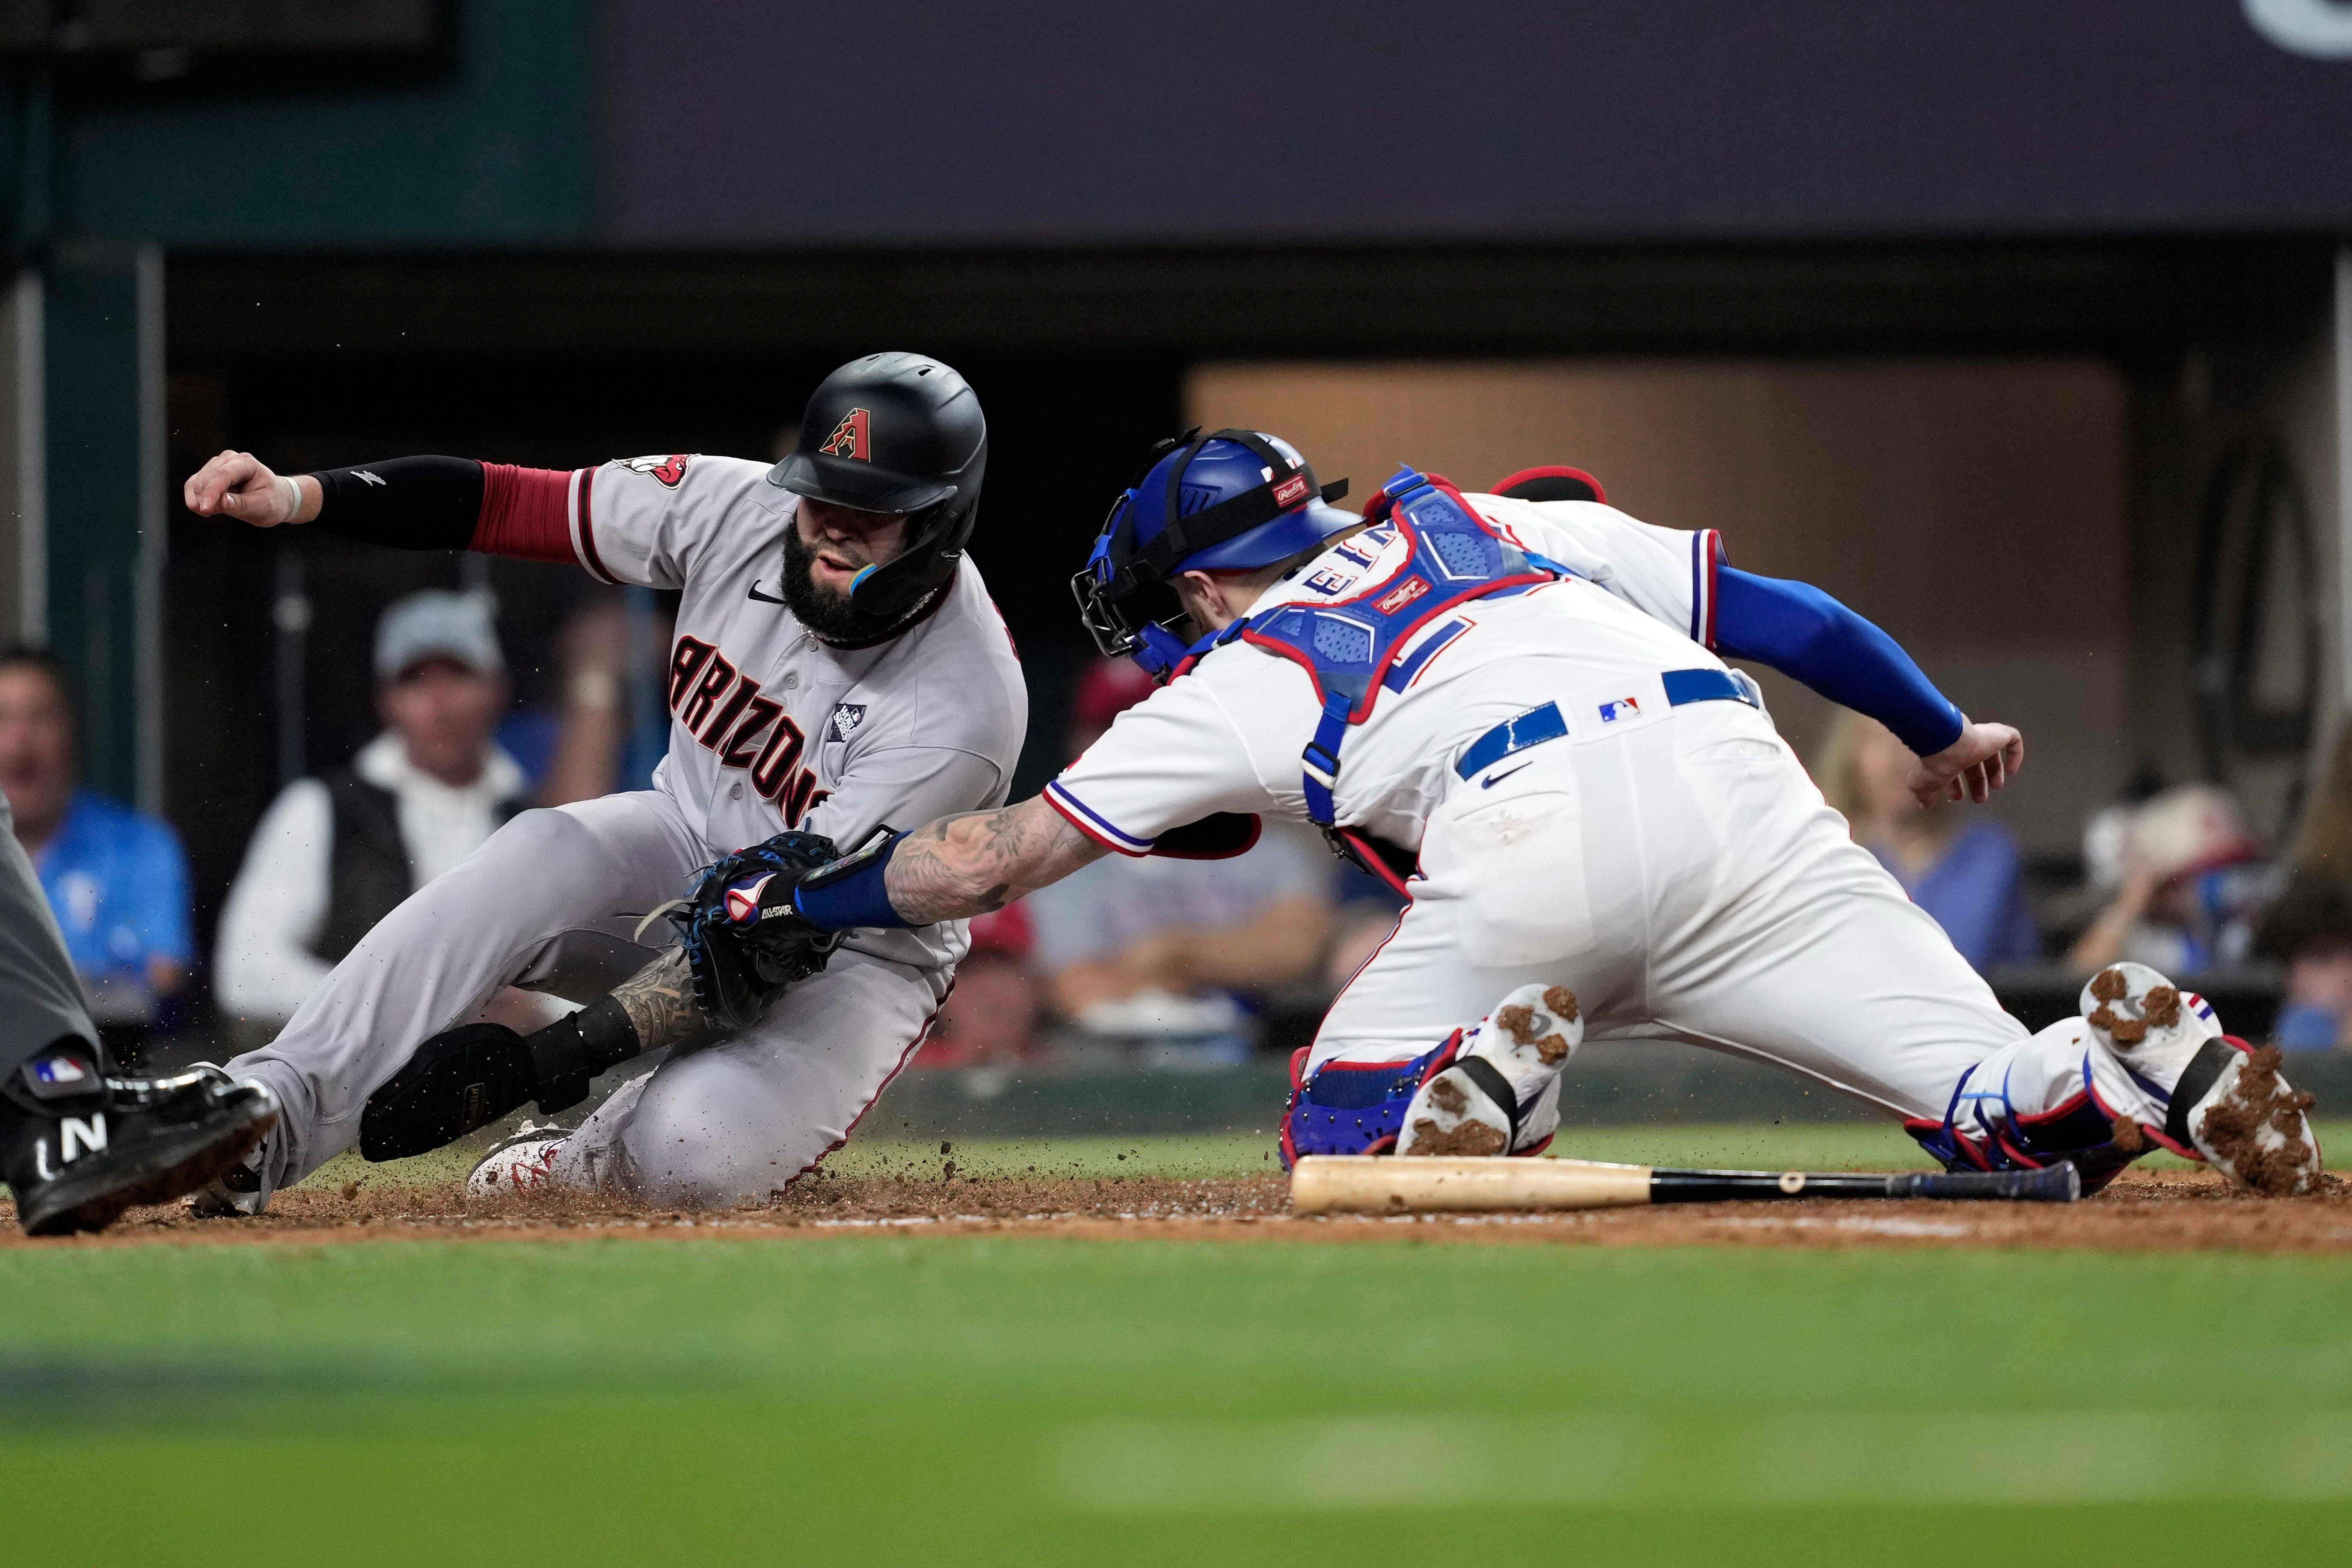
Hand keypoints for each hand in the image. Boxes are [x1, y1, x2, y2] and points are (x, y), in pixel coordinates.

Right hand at [183, 449, 307, 526]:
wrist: (275, 499)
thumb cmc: (273, 502)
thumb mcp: (263, 507)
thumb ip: (242, 504)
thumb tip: (221, 502)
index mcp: (247, 463)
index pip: (223, 475)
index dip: (212, 492)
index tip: (205, 509)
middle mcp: (230, 459)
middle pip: (207, 478)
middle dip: (207, 499)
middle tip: (218, 513)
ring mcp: (217, 464)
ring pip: (196, 482)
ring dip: (201, 500)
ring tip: (218, 511)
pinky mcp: (208, 473)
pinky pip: (192, 485)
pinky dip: (195, 499)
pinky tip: (207, 509)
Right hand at [1906, 719, 2023, 806]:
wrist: (1944, 740)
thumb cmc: (1932, 762)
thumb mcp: (1922, 784)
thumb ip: (1924, 794)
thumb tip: (1924, 805)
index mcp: (1945, 753)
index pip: (1952, 768)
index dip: (1955, 784)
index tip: (1957, 797)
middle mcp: (1962, 744)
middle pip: (1973, 762)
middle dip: (1976, 781)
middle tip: (1979, 798)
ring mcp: (1980, 737)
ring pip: (1991, 752)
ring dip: (1994, 771)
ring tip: (1996, 786)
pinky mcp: (1996, 733)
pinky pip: (2012, 739)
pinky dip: (2015, 755)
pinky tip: (2012, 771)